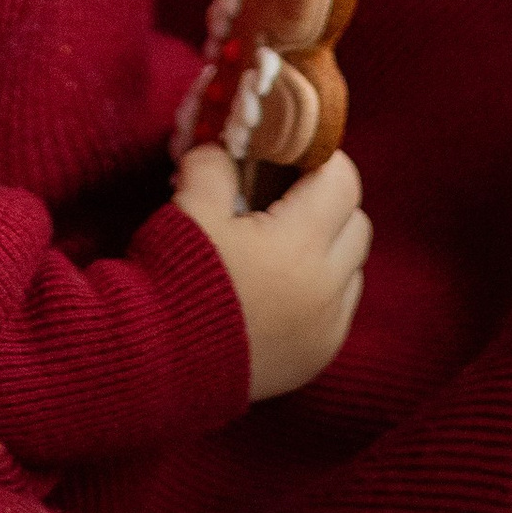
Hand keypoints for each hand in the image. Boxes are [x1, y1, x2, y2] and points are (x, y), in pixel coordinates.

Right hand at [172, 144, 370, 401]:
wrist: (155, 365)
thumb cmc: (174, 279)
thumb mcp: (191, 207)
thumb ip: (215, 165)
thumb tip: (228, 148)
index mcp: (301, 244)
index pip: (343, 180)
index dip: (320, 161)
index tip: (292, 159)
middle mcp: (327, 288)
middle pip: (357, 223)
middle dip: (328, 203)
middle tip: (286, 199)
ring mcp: (327, 329)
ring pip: (353, 270)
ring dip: (329, 250)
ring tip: (280, 247)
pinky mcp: (317, 359)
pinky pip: (340, 311)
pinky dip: (322, 292)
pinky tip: (279, 289)